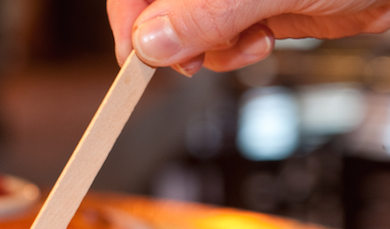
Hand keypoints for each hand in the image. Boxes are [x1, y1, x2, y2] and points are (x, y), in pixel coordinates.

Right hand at [107, 0, 389, 74]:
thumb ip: (210, 12)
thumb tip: (152, 43)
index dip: (130, 12)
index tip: (135, 52)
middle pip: (159, 3)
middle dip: (172, 36)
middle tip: (189, 62)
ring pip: (184, 25)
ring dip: (207, 48)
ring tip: (247, 45)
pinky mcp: (249, 5)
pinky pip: (215, 37)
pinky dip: (230, 51)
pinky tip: (259, 43)